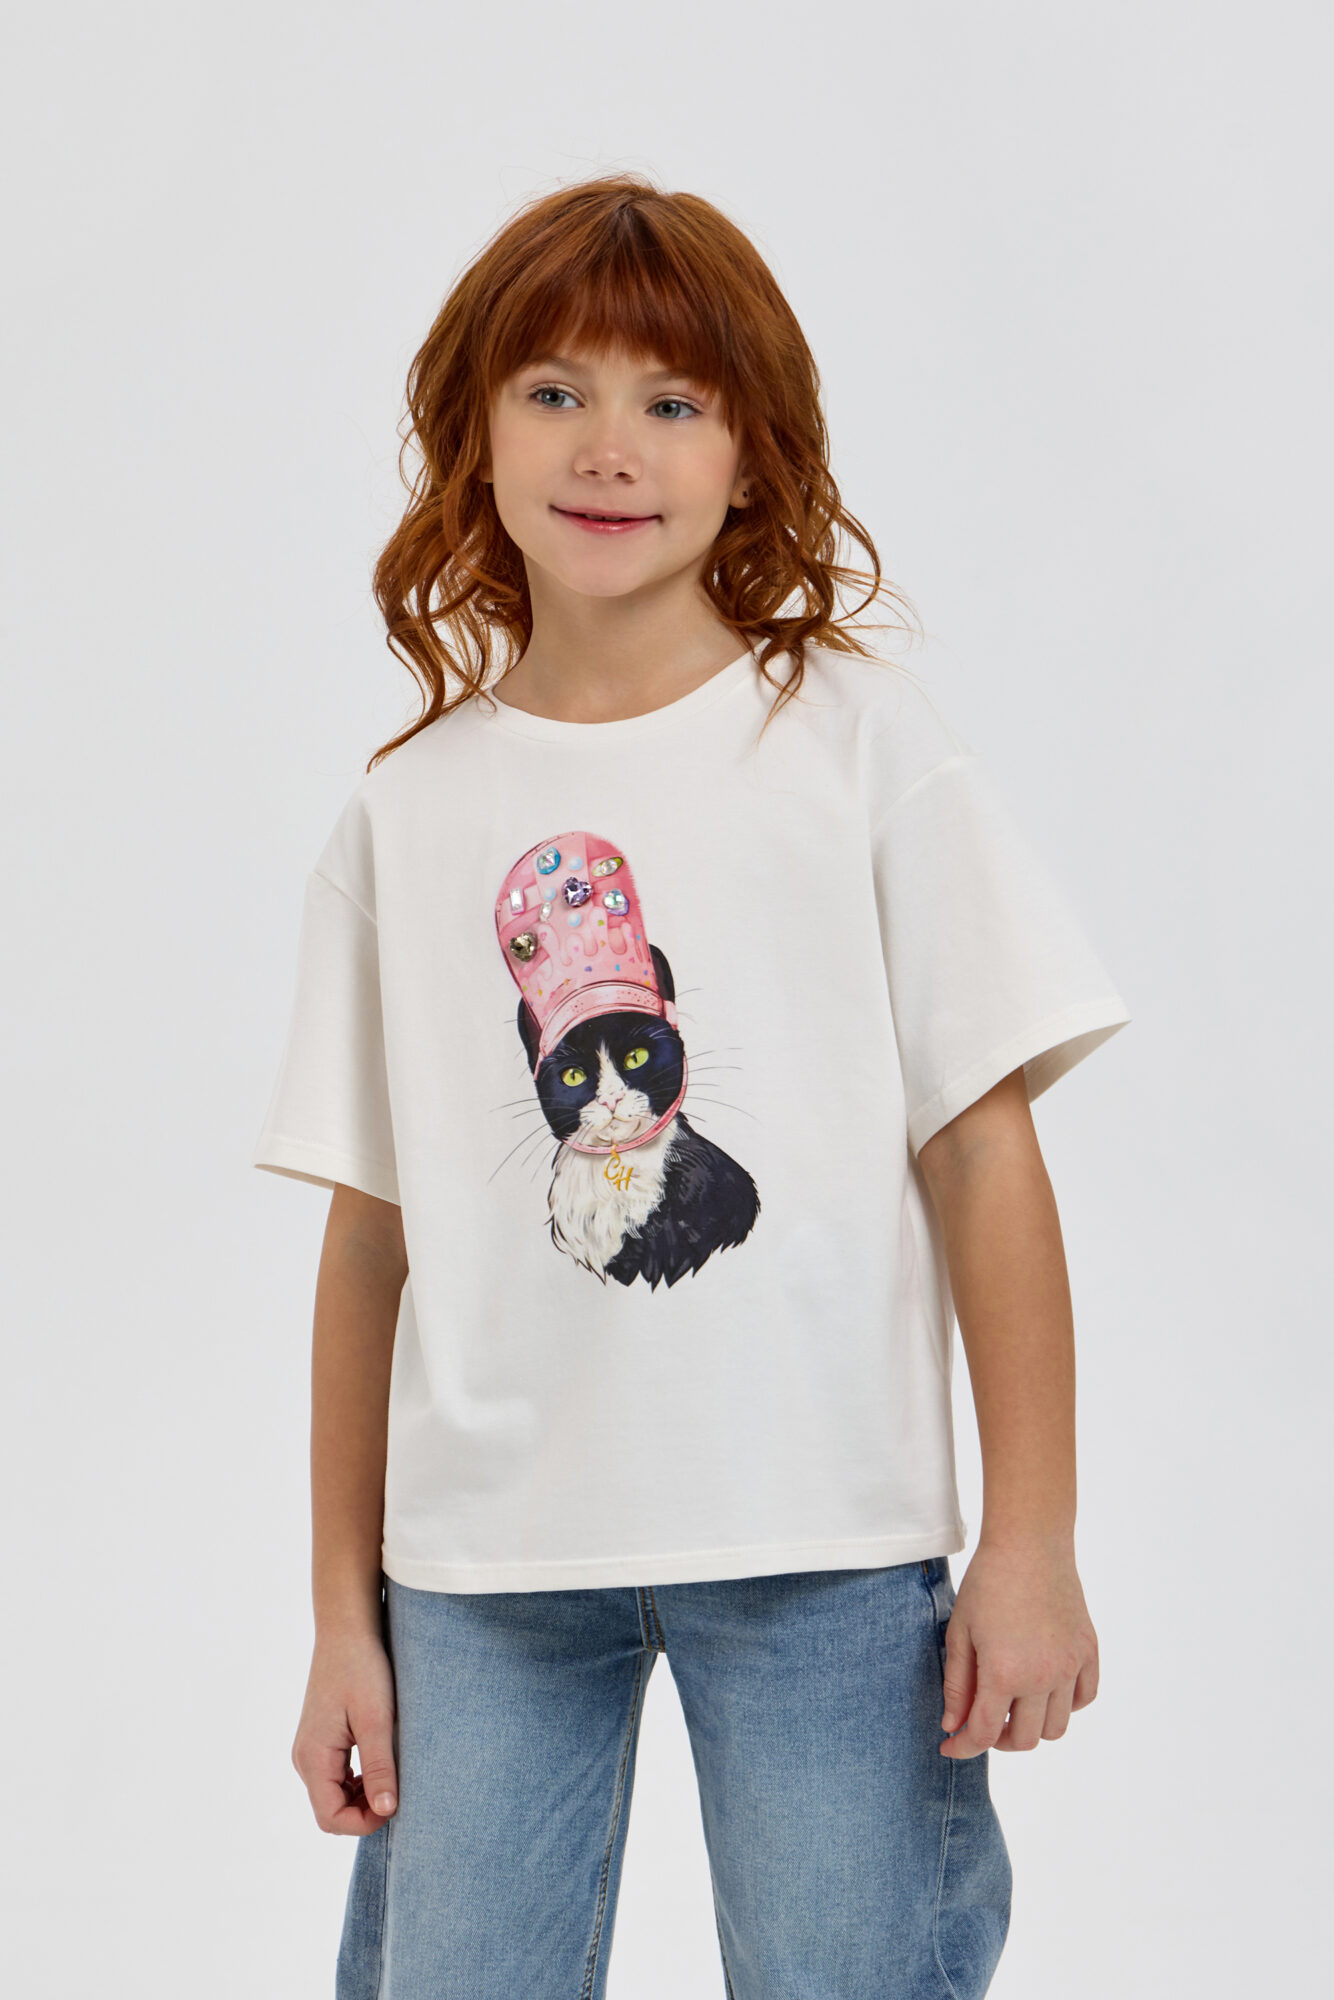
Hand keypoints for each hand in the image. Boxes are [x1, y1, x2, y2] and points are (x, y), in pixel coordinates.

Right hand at [291, 1628, 398, 1831]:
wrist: (347, 1631)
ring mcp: (311, 1750)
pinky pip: (336, 1777)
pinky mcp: (321, 1741)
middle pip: (330, 1811)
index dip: (364, 1823)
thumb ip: (380, 1767)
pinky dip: (359, 1781)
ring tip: (393, 1775)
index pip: (331, 1818)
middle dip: (365, 1811)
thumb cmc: (362, 1669)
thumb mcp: (376, 1719)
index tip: (396, 1805)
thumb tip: (387, 1811)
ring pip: (334, 1796)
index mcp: (313, 1758)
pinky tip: (382, 1764)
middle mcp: (305, 1759)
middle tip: (399, 1790)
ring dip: (363, 1797)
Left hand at [938, 1539, 1098, 1757]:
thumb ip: (957, 1685)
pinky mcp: (1089, 1652)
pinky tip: (1044, 1688)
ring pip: (1056, 1727)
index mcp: (1005, 1672)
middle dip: (996, 1740)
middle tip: (980, 1723)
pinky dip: (1064, 1705)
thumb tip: (953, 1726)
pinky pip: (1083, 1699)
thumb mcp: (960, 1633)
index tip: (949, 1745)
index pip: (984, 1733)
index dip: (963, 1746)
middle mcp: (1043, 1677)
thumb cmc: (988, 1583)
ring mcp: (1071, 1666)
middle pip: (1024, 1740)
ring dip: (1031, 1726)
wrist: (1030, 1544)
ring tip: (1012, 1704)